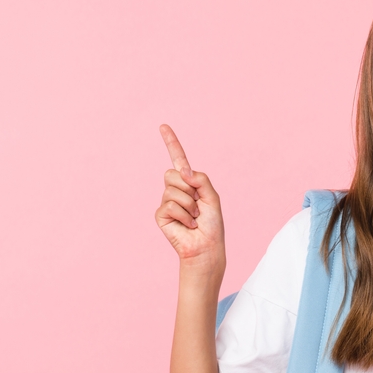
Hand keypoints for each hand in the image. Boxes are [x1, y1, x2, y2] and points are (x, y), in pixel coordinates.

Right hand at [155, 125, 224, 267]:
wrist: (206, 246)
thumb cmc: (212, 224)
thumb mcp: (212, 196)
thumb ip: (201, 179)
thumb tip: (184, 171)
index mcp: (189, 182)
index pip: (178, 159)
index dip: (171, 143)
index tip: (163, 126)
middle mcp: (175, 189)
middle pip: (172, 173)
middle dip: (188, 188)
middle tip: (197, 205)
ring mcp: (166, 202)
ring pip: (172, 190)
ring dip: (188, 204)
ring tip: (194, 217)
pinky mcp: (161, 215)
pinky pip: (169, 205)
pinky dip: (183, 215)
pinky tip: (187, 224)